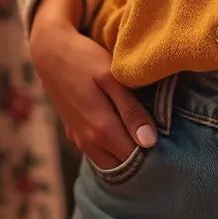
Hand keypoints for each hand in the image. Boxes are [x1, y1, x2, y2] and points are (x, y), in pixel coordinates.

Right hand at [28, 0, 156, 169]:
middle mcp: (88, 142)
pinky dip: (111, 149)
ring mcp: (78, 139)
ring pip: (108, 163)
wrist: (49, 52)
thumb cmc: (85, 59)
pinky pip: (97, 153)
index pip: (134, 158)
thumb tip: (149, 141)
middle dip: (140, 159)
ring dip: (125, 155)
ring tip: (142, 133)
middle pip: (121, 166)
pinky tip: (123, 130)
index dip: (152, 153)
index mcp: (101, 129)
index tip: (167, 141)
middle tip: (158, 138)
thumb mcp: (112, 78)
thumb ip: (131, 110)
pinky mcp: (73, 133)